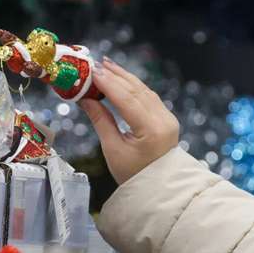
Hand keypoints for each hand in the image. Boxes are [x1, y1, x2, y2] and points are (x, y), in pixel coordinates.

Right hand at [81, 57, 180, 184]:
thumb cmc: (133, 174)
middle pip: (137, 91)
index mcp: (151, 131)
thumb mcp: (113, 150)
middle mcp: (164, 120)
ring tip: (106, 66)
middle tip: (95, 65)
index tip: (91, 71)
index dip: (108, 84)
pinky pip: (149, 97)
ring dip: (125, 78)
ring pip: (144, 91)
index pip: (127, 100)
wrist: (159, 187)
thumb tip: (85, 98)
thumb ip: (101, 121)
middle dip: (115, 76)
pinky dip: (134, 87)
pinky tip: (121, 79)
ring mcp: (168, 118)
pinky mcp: (167, 118)